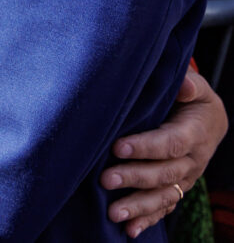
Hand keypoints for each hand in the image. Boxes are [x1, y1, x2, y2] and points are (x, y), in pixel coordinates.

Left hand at [101, 69, 227, 237]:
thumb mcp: (197, 88)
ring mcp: (185, 179)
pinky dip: (148, 220)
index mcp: (195, 133)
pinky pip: (164, 207)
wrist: (209, 121)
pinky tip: (129, 231)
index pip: (170, 143)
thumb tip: (185, 85)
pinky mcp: (177, 189)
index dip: (145, 146)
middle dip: (134, 178)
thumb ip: (189, 86)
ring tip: (113, 213)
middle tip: (105, 179)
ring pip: (163, 196)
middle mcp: (192, 161)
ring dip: (138, 206)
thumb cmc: (193, 99)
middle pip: (164, 173)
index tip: (117, 146)